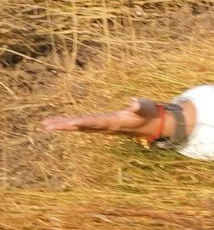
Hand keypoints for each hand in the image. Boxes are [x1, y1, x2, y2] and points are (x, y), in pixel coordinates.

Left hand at [43, 97, 172, 139]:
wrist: (151, 125)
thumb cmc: (148, 113)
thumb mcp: (146, 107)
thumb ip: (139, 105)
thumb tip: (133, 102)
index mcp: (114, 122)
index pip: (95, 122)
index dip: (83, 123)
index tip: (69, 123)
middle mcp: (105, 126)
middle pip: (82, 127)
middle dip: (65, 126)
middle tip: (47, 126)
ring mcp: (103, 127)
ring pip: (80, 127)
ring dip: (63, 126)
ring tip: (47, 125)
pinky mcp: (102, 125)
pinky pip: (83, 126)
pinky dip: (71, 125)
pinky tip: (62, 124)